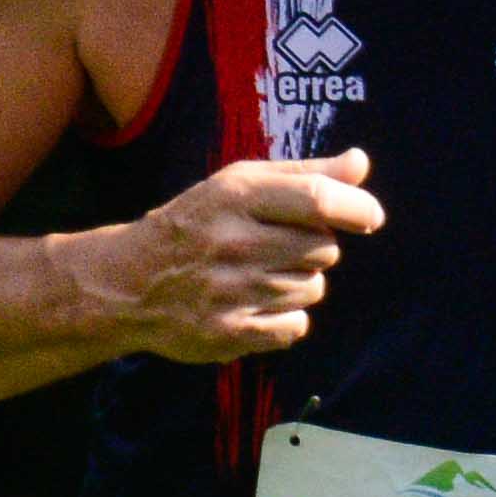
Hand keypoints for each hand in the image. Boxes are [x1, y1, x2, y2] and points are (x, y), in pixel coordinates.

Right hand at [93, 149, 381, 363]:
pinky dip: (285, 318)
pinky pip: (297, 325)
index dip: (357, 207)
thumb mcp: (239, 186)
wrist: (127, 282)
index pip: (318, 200)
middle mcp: (232, 243)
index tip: (368, 215)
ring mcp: (230, 292)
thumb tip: (361, 163)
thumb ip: (304, 174)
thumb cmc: (197, 225)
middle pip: (325, 249)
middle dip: (313, 247)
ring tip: (255, 274)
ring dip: (298, 282)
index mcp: (234, 198)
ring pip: (314, 288)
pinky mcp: (230, 333)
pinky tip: (252, 304)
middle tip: (275, 245)